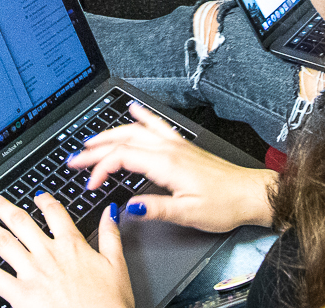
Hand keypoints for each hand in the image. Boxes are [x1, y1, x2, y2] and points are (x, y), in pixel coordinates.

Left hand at [0, 192, 131, 307]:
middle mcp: (48, 254)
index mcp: (71, 245)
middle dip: (5, 208)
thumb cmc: (109, 303)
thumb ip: (110, 235)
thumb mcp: (117, 265)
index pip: (55, 214)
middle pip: (22, 223)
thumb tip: (110, 212)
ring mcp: (32, 272)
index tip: (38, 195)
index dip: (45, 201)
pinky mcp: (20, 294)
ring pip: (3, 242)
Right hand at [68, 103, 274, 232]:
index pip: (122, 158)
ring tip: (90, 141)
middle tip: (75, 159)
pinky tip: (133, 110)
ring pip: (136, 130)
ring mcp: (176, 144)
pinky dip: (141, 116)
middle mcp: (169, 148)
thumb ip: (156, 209)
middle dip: (95, 149)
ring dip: (110, 134)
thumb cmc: (224, 205)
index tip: (90, 184)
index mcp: (166, 164)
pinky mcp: (183, 146)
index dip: (100, 168)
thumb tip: (129, 207)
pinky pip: (157, 125)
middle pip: (123, 140)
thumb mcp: (188, 214)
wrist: (250, 194)